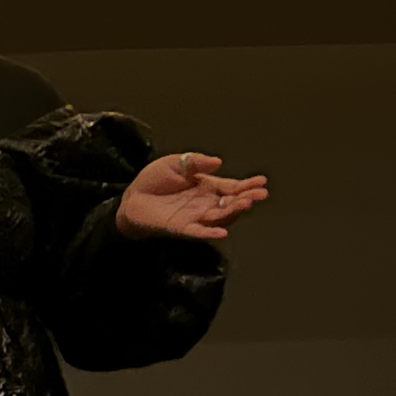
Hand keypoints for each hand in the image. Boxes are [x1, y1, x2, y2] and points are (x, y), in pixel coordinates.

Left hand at [114, 152, 268, 241]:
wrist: (133, 197)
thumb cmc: (155, 180)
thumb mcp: (175, 163)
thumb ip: (195, 162)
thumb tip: (218, 162)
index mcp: (207, 187)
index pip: (232, 187)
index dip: (247, 185)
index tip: (262, 182)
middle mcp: (206, 204)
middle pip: (231, 204)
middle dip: (246, 199)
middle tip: (259, 195)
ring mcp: (195, 217)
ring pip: (219, 218)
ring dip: (233, 213)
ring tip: (245, 204)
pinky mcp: (181, 228)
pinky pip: (198, 232)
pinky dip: (210, 233)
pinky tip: (222, 233)